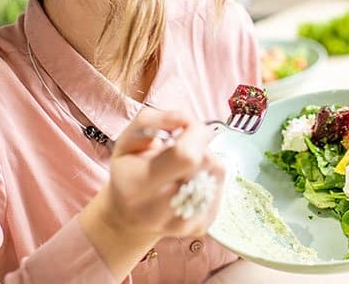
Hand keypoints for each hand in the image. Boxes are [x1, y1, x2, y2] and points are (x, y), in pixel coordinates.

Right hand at [79, 108, 225, 278]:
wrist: (129, 217)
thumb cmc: (129, 171)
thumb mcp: (127, 139)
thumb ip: (153, 120)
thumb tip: (187, 119)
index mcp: (137, 185)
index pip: (186, 155)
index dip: (194, 133)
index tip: (185, 128)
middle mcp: (159, 211)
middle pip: (206, 162)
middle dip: (199, 145)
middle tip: (182, 148)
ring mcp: (183, 224)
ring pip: (217, 173)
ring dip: (206, 160)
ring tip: (184, 166)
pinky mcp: (201, 227)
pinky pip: (221, 187)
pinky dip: (210, 177)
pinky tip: (191, 181)